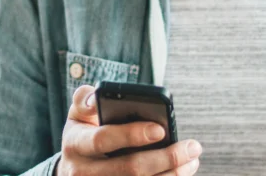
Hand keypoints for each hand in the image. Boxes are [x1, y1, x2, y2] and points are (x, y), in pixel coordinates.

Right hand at [55, 85, 201, 175]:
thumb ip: (84, 100)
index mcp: (75, 144)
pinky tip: (180, 172)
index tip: (160, 128)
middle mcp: (83, 172)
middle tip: (192, 147)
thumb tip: (95, 98)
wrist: (73, 168)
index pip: (103, 139)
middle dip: (165, 158)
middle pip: (129, 169)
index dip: (131, 134)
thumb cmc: (84, 132)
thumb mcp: (78, 113)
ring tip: (192, 160)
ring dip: (172, 174)